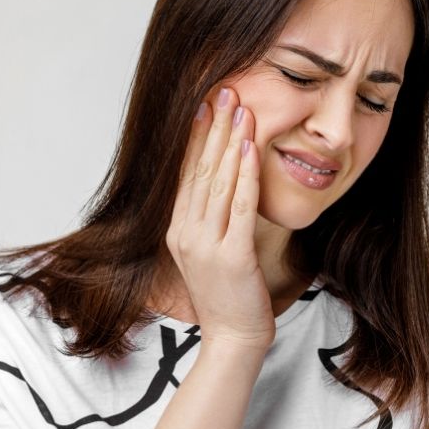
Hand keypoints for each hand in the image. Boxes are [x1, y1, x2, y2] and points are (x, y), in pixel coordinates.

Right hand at [164, 85, 274, 350]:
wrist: (233, 338)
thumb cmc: (226, 293)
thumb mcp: (206, 250)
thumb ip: (205, 216)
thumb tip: (215, 179)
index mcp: (177, 228)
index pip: (186, 172)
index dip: (195, 136)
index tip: (204, 103)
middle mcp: (185, 232)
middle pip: (200, 170)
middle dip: (213, 128)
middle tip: (224, 91)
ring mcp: (206, 244)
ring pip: (219, 182)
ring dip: (230, 142)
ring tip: (240, 108)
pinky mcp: (232, 256)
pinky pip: (241, 207)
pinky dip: (246, 175)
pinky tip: (252, 149)